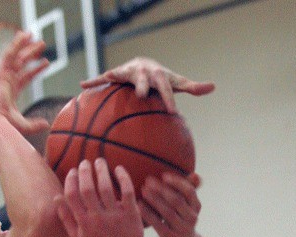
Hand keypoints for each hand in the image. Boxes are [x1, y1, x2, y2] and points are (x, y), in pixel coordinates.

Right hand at [0, 32, 49, 137]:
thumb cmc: (7, 126)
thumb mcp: (26, 125)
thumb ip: (36, 124)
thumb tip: (47, 124)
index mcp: (12, 91)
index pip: (26, 76)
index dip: (36, 69)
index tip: (47, 62)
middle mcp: (7, 81)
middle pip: (21, 62)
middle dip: (31, 53)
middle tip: (41, 44)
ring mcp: (3, 75)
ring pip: (15, 55)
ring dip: (24, 44)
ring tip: (33, 34)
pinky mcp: (1, 72)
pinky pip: (9, 54)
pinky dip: (16, 44)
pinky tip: (23, 35)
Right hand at [55, 159, 142, 236]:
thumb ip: (66, 218)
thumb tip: (56, 197)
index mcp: (83, 222)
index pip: (72, 195)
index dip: (71, 180)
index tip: (73, 171)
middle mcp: (98, 218)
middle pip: (87, 188)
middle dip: (84, 171)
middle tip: (86, 162)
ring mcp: (115, 216)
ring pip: (106, 187)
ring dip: (101, 170)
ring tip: (100, 161)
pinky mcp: (130, 215)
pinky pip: (127, 192)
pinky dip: (123, 178)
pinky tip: (119, 169)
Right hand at [82, 57, 214, 112]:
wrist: (144, 64)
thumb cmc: (162, 78)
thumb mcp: (177, 82)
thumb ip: (193, 87)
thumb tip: (213, 86)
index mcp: (158, 76)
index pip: (165, 88)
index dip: (169, 99)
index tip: (173, 113)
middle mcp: (143, 72)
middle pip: (143, 79)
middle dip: (142, 85)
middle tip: (141, 94)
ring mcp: (128, 72)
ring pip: (121, 74)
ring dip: (116, 75)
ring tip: (110, 77)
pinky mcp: (115, 75)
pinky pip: (102, 79)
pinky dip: (93, 81)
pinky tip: (82, 86)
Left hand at [139, 172, 201, 236]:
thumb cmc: (182, 221)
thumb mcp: (189, 208)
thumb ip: (189, 191)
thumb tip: (196, 175)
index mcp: (196, 207)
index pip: (190, 192)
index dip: (177, 183)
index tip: (164, 176)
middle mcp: (191, 218)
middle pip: (177, 201)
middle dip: (161, 189)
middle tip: (148, 180)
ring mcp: (181, 229)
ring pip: (167, 212)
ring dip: (154, 199)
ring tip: (143, 190)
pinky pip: (158, 224)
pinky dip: (148, 214)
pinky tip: (139, 205)